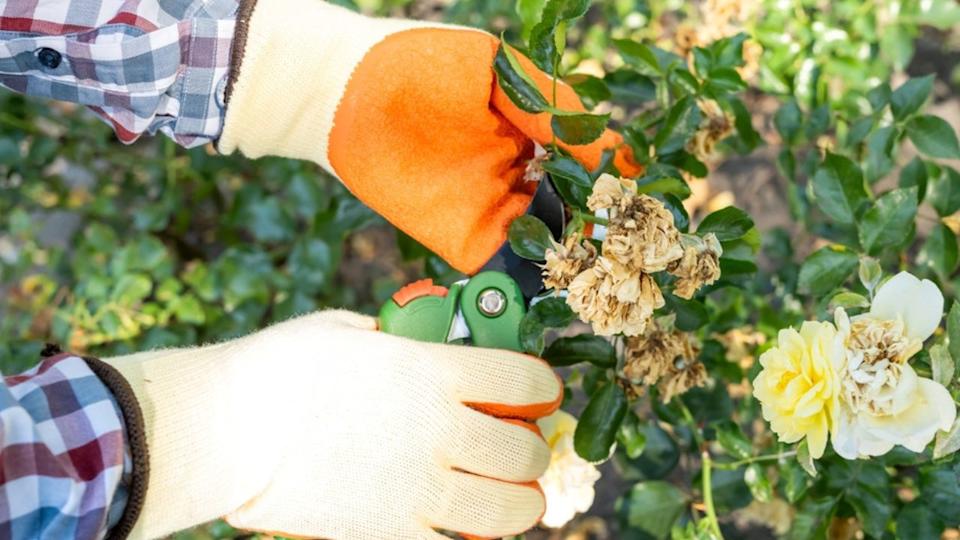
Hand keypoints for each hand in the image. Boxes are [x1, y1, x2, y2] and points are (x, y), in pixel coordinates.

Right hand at [104, 311, 562, 538]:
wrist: (225, 429)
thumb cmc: (281, 368)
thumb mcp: (352, 330)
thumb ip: (404, 342)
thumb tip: (430, 346)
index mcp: (435, 371)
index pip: (526, 381)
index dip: (543, 386)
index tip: (541, 392)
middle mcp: (440, 430)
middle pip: (527, 452)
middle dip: (533, 451)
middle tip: (520, 447)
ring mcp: (419, 487)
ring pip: (511, 509)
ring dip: (520, 502)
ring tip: (509, 495)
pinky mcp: (390, 530)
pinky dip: (469, 534)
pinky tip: (459, 520)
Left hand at [219, 0, 640, 273]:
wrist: (346, 94)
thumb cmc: (422, 64)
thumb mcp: (496, 72)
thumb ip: (549, 109)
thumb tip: (609, 150)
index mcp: (538, 132)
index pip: (592, 164)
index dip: (620, 184)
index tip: (648, 200)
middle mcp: (523, 175)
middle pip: (579, 211)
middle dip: (610, 234)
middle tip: (643, 258)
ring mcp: (495, 210)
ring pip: (552, 244)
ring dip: (582, 264)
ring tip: (616, 283)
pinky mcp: (463, 241)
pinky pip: (509, 268)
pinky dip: (537, 282)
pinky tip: (565, 293)